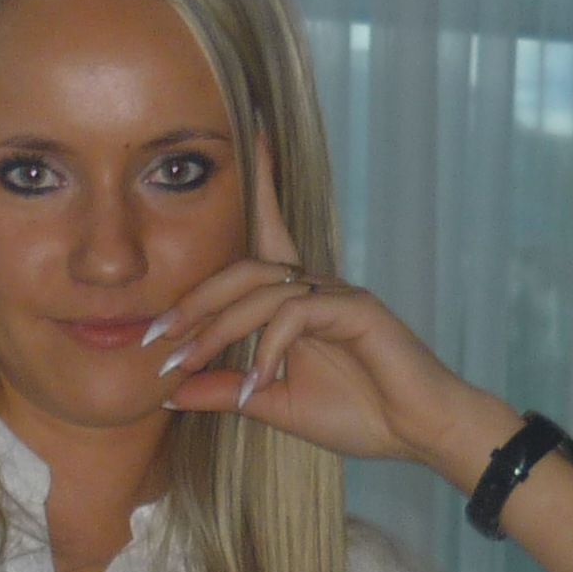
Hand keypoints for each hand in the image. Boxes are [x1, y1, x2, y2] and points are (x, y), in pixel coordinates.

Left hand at [153, 145, 520, 483]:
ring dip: (217, 328)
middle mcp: (317, 286)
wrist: (418, 434)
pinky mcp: (358, 310)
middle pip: (244, 269)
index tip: (247, 136)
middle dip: (193, 300)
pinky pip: (296, 314)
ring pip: (262, 291)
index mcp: (300, 300)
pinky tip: (259, 382)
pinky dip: (268, 348)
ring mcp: (339, 294)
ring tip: (188, 366)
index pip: (269, 233)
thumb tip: (171, 389)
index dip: (259, 184)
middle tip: (154, 336)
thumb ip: (226, 390)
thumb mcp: (274, 404)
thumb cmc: (358, 414)